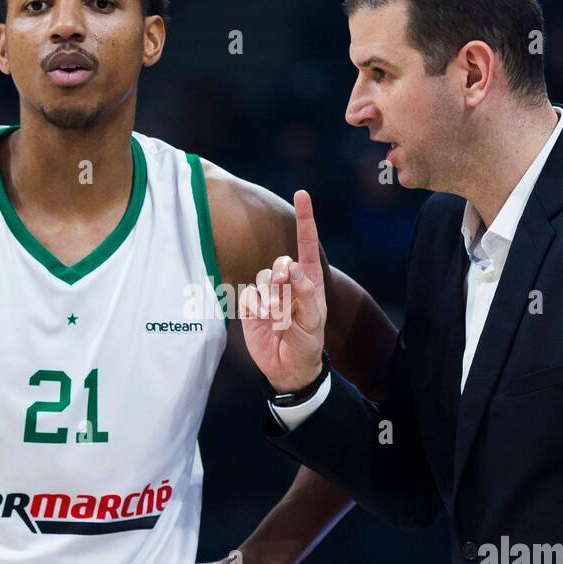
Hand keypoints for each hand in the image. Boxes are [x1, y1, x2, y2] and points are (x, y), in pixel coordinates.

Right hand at [239, 189, 327, 391]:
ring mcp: (268, 293)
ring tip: (276, 316)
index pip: (305, 244)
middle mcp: (288, 283)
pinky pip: (249, 295)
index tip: (301, 195)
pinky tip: (263, 320)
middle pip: (280, 262)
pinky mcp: (251, 305)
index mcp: (308, 281)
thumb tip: (293, 268)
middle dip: (280, 275)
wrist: (288, 368)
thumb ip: (304, 293)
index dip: (305, 219)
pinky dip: (256, 306)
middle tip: (283, 293)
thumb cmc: (307, 343)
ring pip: (263, 278)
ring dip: (269, 296)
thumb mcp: (313, 320)